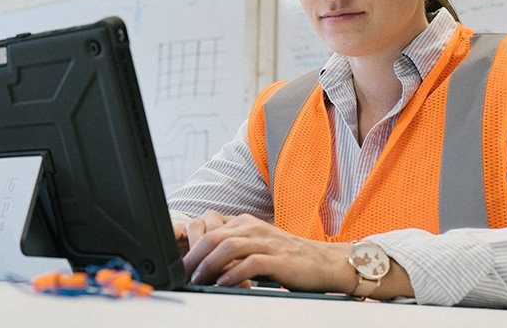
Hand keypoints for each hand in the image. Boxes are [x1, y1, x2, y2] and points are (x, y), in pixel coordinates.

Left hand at [180, 213, 356, 293]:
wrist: (325, 262)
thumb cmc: (289, 257)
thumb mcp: (257, 245)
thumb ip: (234, 248)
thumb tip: (204, 263)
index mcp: (246, 223)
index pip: (210, 229)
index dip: (191, 245)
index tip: (180, 263)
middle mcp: (253, 228)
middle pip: (213, 236)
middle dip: (193, 256)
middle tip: (182, 273)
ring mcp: (266, 242)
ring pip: (228, 247)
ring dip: (208, 264)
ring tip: (198, 279)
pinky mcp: (278, 259)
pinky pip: (250, 263)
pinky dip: (233, 273)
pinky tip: (223, 283)